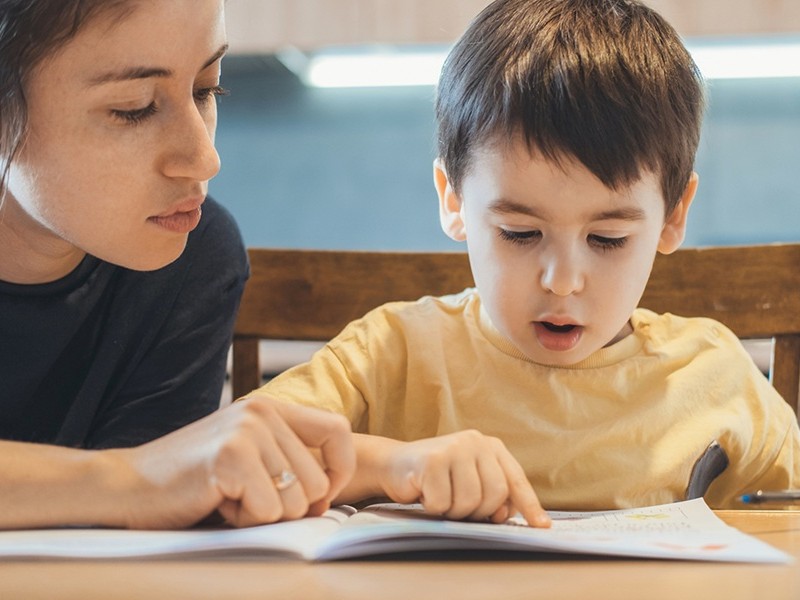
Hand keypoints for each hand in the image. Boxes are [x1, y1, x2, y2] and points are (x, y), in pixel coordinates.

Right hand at [108, 396, 354, 528]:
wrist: (128, 485)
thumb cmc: (192, 480)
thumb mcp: (248, 455)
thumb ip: (287, 460)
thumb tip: (331, 492)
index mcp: (271, 408)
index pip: (337, 431)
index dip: (340, 470)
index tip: (323, 498)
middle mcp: (263, 412)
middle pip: (318, 481)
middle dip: (288, 507)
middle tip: (246, 499)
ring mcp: (247, 431)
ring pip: (296, 501)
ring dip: (264, 515)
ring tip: (229, 498)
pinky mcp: (232, 457)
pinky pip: (268, 511)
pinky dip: (245, 520)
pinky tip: (217, 504)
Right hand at [376, 430, 549, 526]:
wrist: (394, 464)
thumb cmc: (437, 479)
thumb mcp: (470, 483)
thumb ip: (492, 496)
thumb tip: (506, 514)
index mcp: (490, 447)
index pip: (516, 480)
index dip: (529, 506)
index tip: (542, 527)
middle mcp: (475, 442)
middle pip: (495, 495)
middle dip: (477, 512)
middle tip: (457, 506)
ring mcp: (454, 448)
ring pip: (469, 502)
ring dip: (453, 511)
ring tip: (440, 497)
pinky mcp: (432, 459)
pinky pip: (442, 504)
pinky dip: (432, 507)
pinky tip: (424, 492)